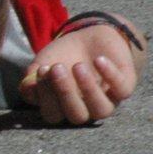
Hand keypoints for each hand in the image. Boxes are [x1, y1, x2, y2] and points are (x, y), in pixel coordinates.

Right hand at [18, 17, 145, 125]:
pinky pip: (122, 90)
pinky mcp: (125, 87)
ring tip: (78, 66)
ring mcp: (107, 100)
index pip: (53, 115)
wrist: (91, 37)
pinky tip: (98, 60)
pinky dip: (110, 75)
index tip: (42, 69)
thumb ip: (31, 78)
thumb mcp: (43, 63)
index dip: (46, 97)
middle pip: (77, 116)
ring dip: (88, 89)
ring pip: (101, 110)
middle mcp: (85, 109)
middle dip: (65, 92)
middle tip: (57, 67)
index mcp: (62, 108)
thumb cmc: (63, 55)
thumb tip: (27, 89)